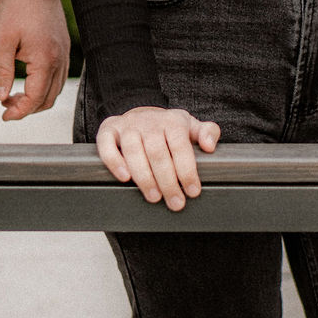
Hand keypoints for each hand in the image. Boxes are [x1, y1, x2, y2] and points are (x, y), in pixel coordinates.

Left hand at [0, 0, 69, 120]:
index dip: (19, 112)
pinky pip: (58, 75)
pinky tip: (27, 78)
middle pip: (48, 99)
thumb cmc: (16, 9)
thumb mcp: (2, 41)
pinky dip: (44, 85)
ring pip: (55, 89)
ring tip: (14, 92)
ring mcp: (64, 52)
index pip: (35, 99)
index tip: (3, 115)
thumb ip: (2, 72)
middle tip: (5, 104)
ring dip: (36, 97)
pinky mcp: (63, 46)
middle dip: (27, 108)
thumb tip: (1, 97)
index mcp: (45, 60)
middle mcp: (60, 59)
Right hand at [95, 106, 221, 210]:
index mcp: (171, 121)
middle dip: (167, 181)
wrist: (142, 114)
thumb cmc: (169, 128)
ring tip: (154, 197)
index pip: (180, 146)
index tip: (193, 191)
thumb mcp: (191, 127)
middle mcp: (148, 122)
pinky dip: (114, 161)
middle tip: (175, 203)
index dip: (187, 170)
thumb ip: (208, 132)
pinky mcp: (108, 130)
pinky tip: (124, 178)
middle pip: (157, 152)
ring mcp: (127, 126)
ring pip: (133, 151)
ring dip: (144, 177)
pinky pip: (107, 145)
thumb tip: (210, 146)